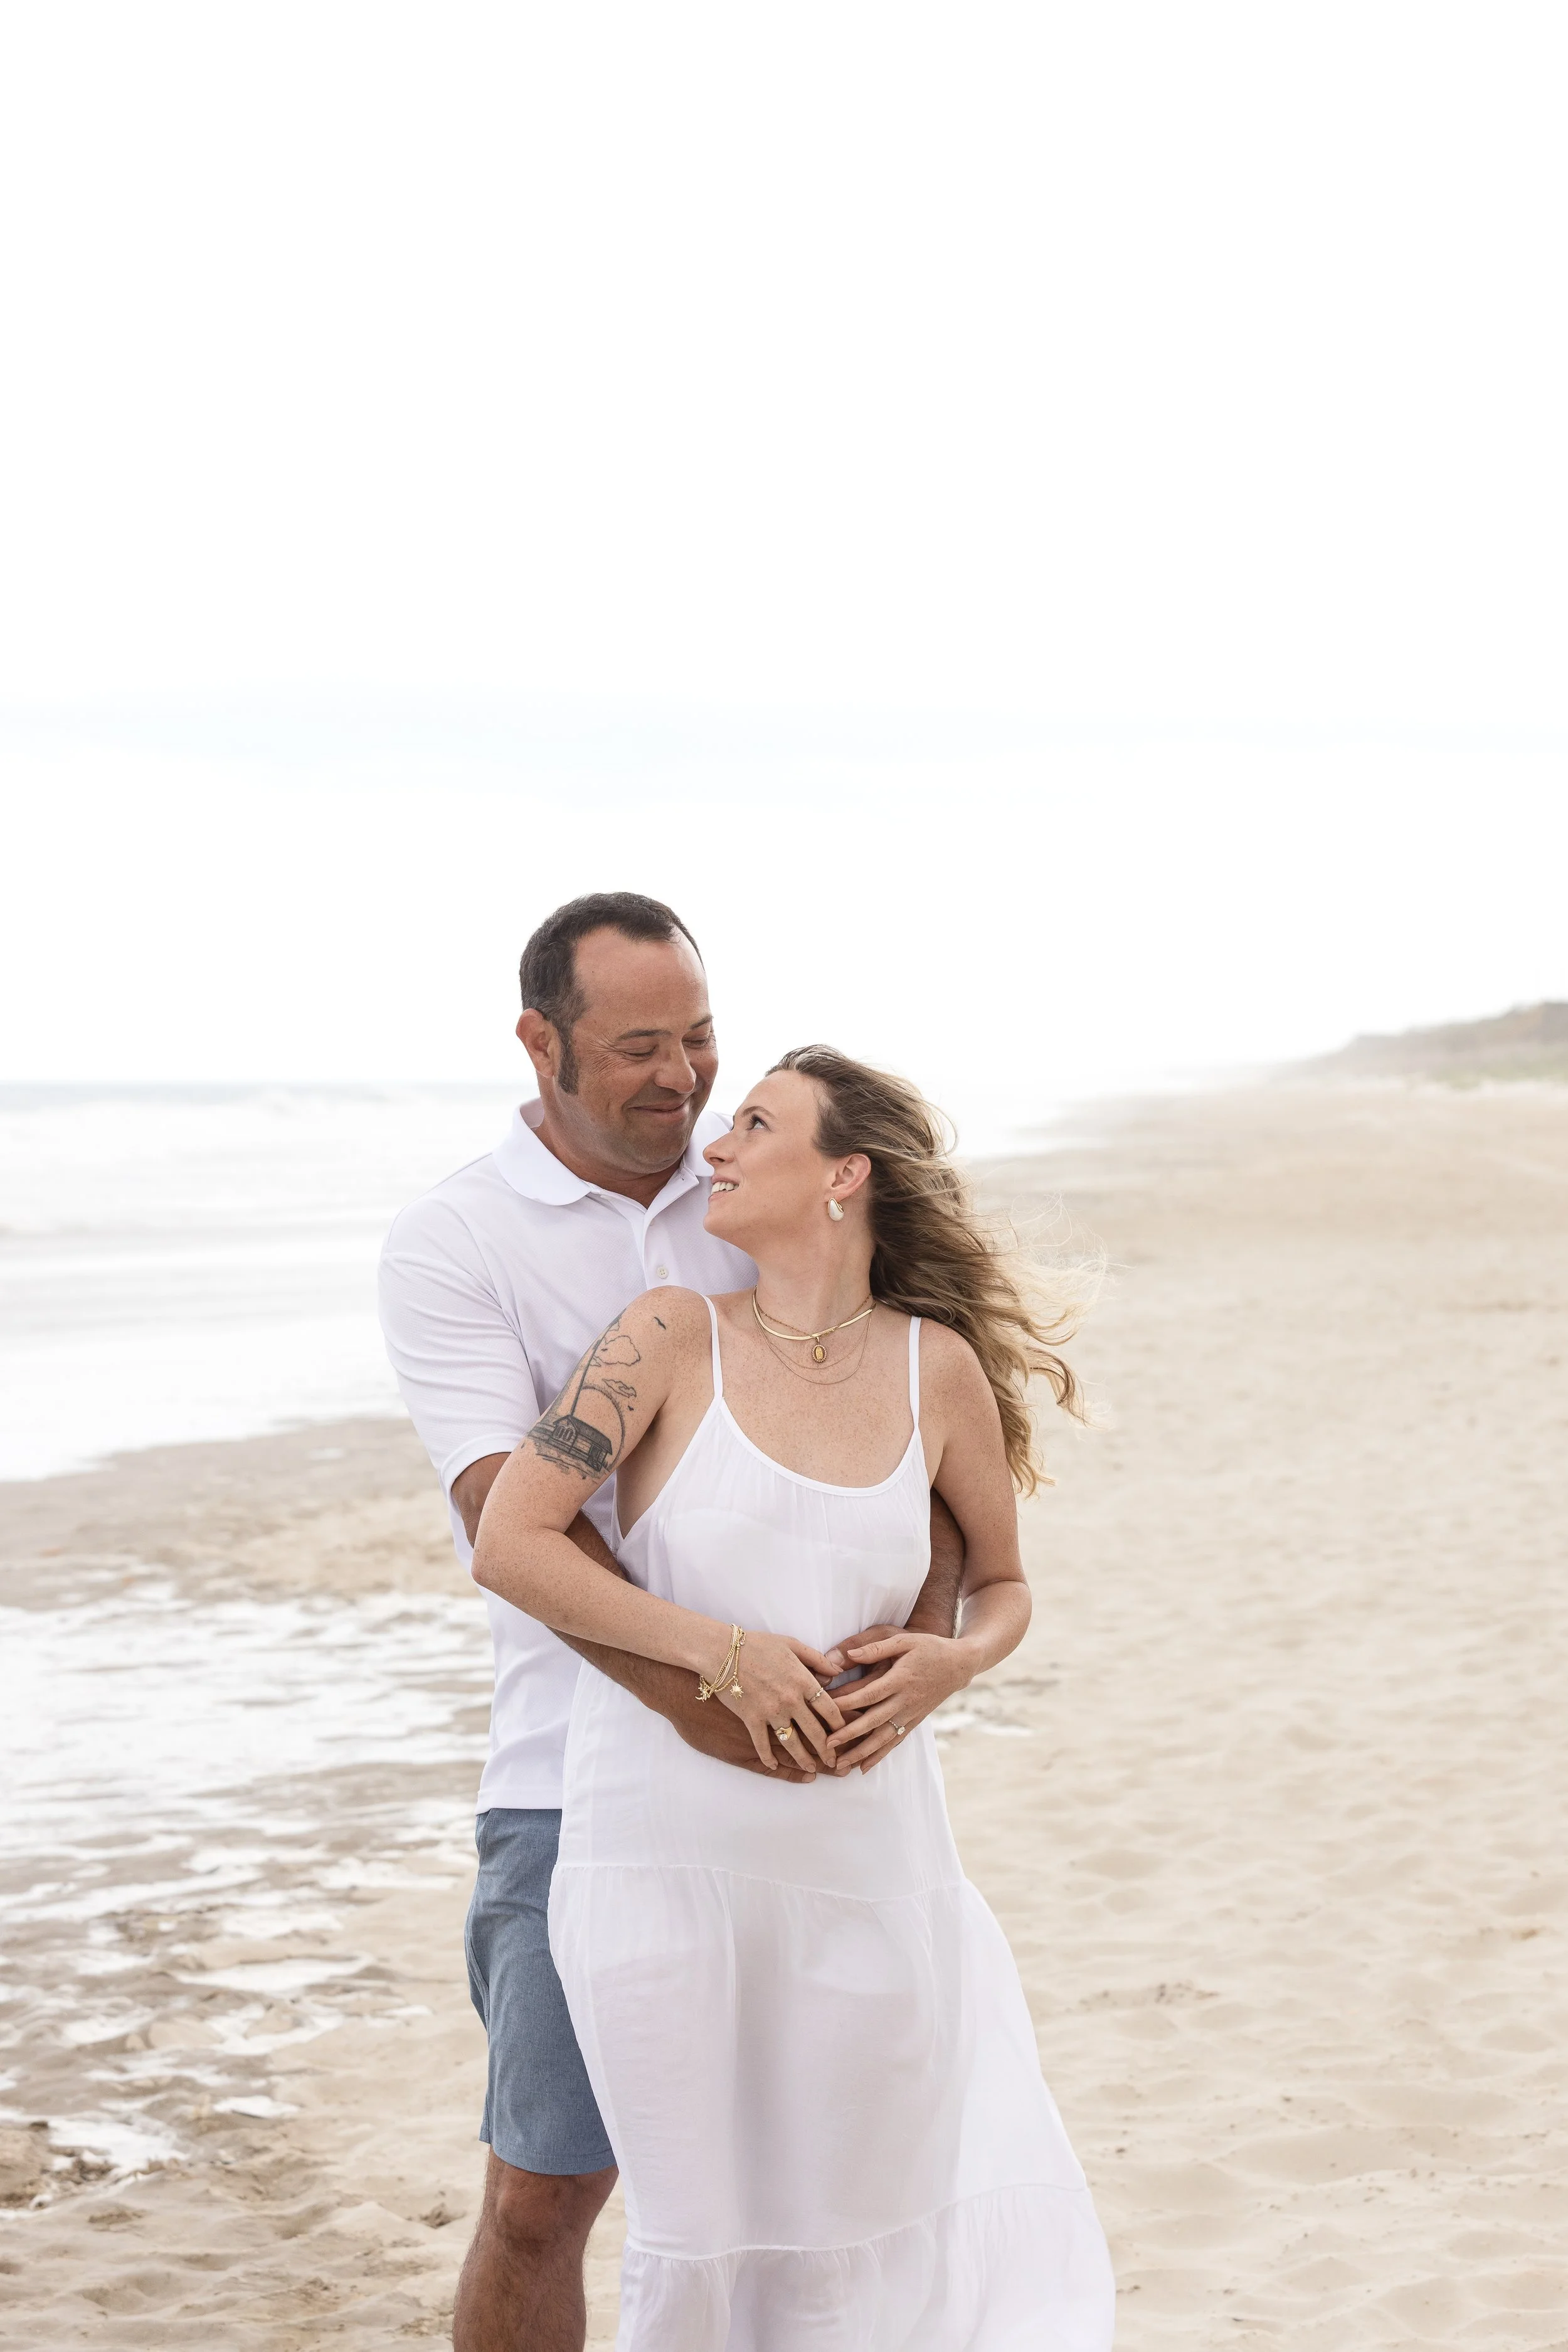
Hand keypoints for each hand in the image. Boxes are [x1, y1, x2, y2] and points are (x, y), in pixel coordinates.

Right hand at [713, 1630, 847, 1772]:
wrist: (722, 1651)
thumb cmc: (757, 1644)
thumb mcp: (792, 1644)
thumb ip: (817, 1659)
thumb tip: (837, 1672)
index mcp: (802, 1680)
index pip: (829, 1708)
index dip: (840, 1724)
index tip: (845, 1734)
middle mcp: (790, 1700)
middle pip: (814, 1731)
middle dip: (827, 1750)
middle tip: (834, 1762)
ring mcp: (770, 1712)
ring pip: (792, 1743)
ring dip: (803, 1759)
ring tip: (811, 1769)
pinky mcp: (750, 1719)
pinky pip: (762, 1744)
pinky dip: (768, 1757)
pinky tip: (773, 1764)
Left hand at [826, 1626, 972, 1772]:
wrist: (959, 1665)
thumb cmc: (929, 1648)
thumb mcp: (904, 1640)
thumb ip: (877, 1648)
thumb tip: (850, 1654)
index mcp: (900, 1679)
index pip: (869, 1694)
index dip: (847, 1703)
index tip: (826, 1710)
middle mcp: (905, 1700)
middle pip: (874, 1720)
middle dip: (850, 1734)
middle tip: (827, 1745)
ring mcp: (911, 1713)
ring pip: (884, 1737)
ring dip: (862, 1752)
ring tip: (842, 1765)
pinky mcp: (915, 1721)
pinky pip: (895, 1741)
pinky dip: (880, 1755)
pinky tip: (865, 1766)